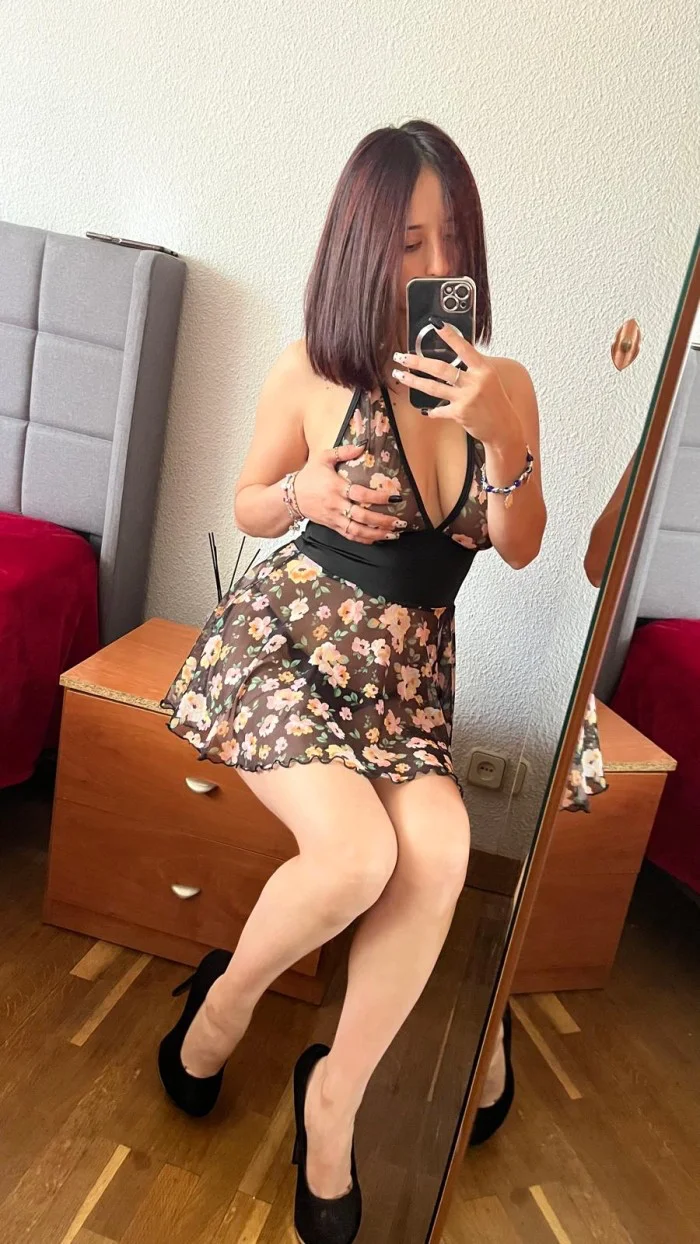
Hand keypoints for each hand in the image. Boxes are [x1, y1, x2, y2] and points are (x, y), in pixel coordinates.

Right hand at [294, 444, 404, 544]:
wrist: (290, 497)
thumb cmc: (309, 476)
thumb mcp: (323, 458)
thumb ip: (343, 451)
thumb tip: (363, 445)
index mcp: (336, 487)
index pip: (360, 495)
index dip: (378, 498)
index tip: (394, 498)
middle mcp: (336, 505)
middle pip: (362, 516)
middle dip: (382, 520)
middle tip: (399, 521)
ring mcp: (334, 518)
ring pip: (357, 530)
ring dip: (376, 534)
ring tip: (393, 534)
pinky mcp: (332, 526)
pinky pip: (350, 535)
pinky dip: (364, 539)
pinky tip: (377, 539)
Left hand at [391, 322, 515, 446]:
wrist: (504, 428)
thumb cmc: (497, 403)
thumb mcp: (490, 379)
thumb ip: (474, 368)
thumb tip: (458, 356)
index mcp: (483, 370)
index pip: (464, 349)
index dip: (450, 336)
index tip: (436, 324)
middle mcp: (474, 382)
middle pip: (441, 368)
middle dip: (418, 361)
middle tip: (402, 356)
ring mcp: (466, 398)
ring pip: (433, 387)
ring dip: (413, 381)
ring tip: (400, 375)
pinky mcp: (459, 414)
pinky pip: (439, 410)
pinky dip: (432, 411)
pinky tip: (425, 410)